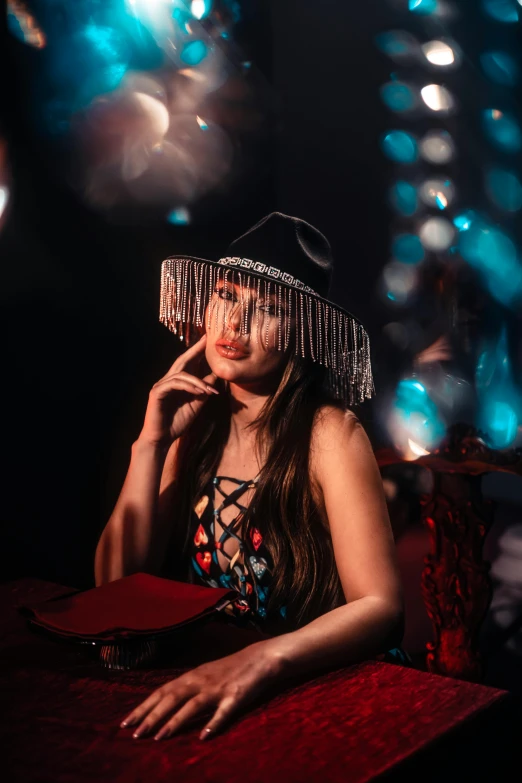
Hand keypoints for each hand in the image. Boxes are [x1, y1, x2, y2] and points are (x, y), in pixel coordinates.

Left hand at [120, 641, 283, 740]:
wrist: (262, 657)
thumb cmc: (232, 669)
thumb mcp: (206, 675)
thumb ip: (188, 689)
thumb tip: (165, 706)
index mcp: (192, 676)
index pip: (162, 691)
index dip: (144, 707)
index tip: (126, 722)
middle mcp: (202, 680)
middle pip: (173, 698)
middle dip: (152, 716)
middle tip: (134, 734)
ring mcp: (219, 688)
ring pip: (193, 705)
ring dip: (175, 721)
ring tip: (159, 737)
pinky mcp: (237, 696)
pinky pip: (224, 712)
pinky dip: (214, 724)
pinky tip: (204, 737)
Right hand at [139, 333, 218, 446]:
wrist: (162, 439)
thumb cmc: (177, 423)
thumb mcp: (196, 405)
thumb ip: (203, 391)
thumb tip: (215, 377)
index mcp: (176, 383)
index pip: (188, 364)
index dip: (197, 352)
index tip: (208, 341)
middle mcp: (167, 381)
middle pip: (181, 361)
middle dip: (195, 350)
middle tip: (207, 340)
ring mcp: (161, 386)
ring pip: (181, 374)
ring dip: (198, 381)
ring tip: (209, 390)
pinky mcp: (157, 393)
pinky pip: (175, 384)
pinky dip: (189, 386)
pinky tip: (200, 392)